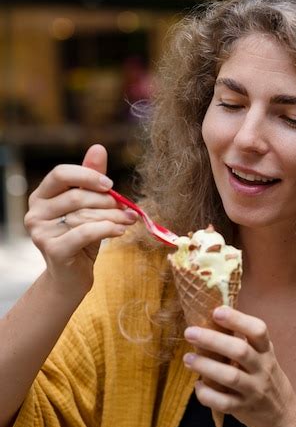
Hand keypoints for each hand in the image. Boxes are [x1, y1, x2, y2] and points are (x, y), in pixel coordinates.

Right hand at [24, 144, 137, 295]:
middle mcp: (35, 212)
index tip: (110, 185)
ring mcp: (40, 232)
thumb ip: (91, 179)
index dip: (87, 175)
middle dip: (107, 201)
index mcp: (41, 196)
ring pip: (84, 215)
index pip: (60, 173)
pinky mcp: (53, 250)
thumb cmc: (81, 239)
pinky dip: (107, 229)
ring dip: (113, 216)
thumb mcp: (88, 207)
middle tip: (127, 208)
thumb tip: (98, 148)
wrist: (71, 278)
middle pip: (76, 196)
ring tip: (129, 219)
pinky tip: (120, 231)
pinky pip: (85, 232)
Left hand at [183, 306, 295, 426]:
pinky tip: (198, 385)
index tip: (217, 311)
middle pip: (240, 351)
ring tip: (187, 359)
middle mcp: (262, 368)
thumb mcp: (262, 356)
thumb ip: (242, 342)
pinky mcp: (244, 408)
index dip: (238, 319)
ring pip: (231, 377)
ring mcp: (254, 390)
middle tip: (190, 333)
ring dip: (206, 366)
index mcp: (266, 351)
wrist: (282, 414)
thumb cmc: (264, 377)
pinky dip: (207, 394)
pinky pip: (223, 403)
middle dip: (213, 340)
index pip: (258, 330)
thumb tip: (207, 322)